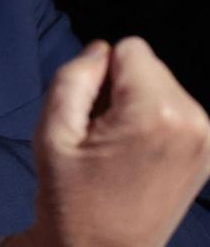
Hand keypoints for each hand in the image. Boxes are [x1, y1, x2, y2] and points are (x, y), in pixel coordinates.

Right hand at [7, 38, 209, 246]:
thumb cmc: (72, 198)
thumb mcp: (52, 131)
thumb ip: (73, 77)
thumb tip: (99, 51)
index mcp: (156, 113)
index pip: (130, 48)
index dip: (99, 74)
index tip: (91, 115)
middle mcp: (192, 121)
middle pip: (148, 64)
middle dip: (119, 88)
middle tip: (100, 134)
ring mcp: (206, 139)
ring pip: (159, 85)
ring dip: (134, 105)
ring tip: (115, 147)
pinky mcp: (206, 152)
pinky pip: (172, 108)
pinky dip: (151, 121)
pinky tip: (134, 154)